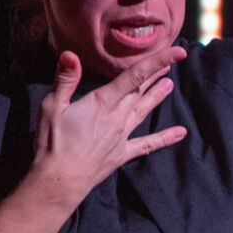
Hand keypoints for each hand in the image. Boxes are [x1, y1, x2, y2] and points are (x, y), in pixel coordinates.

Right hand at [26, 46, 188, 207]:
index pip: (134, 76)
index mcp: (102, 103)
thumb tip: (71, 54)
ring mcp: (122, 136)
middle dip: (155, 75)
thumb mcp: (52, 106)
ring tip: (170, 85)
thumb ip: (65, 80)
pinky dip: (165, 138)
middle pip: (140, 91)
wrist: (60, 180)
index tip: (178, 52)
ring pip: (143, 111)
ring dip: (157, 97)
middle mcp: (117, 117)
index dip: (157, 61)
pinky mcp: (122, 153)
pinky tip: (181, 133)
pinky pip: (147, 144)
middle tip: (171, 64)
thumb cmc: (52, 142)